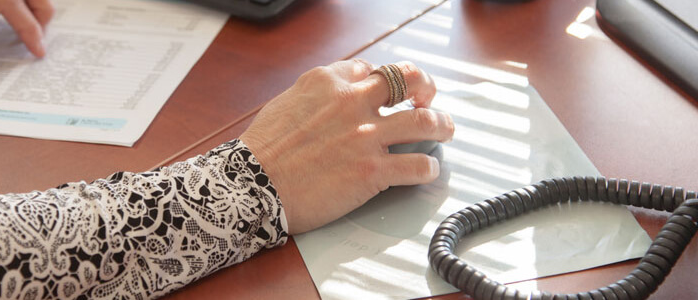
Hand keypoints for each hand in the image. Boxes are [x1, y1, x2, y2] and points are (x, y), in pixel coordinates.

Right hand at [241, 60, 453, 233]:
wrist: (252, 186)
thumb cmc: (262, 151)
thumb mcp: (286, 102)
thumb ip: (316, 94)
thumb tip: (338, 90)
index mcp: (328, 82)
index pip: (370, 70)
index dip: (382, 81)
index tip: (388, 92)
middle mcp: (352, 103)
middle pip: (408, 81)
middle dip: (426, 87)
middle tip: (429, 99)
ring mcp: (365, 136)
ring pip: (424, 121)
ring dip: (442, 124)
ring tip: (445, 129)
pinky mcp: (372, 171)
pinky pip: (417, 166)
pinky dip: (428, 168)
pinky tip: (428, 170)